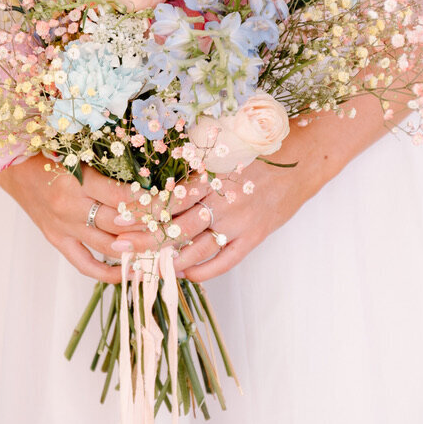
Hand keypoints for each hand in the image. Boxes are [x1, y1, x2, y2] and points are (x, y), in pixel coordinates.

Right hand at [0, 153, 211, 283]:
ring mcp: (64, 228)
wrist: (11, 163)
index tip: (178, 199)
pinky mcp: (57, 240)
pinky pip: (84, 264)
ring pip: (109, 247)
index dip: (154, 202)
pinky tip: (129, 272)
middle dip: (154, 227)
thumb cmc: (49, 147)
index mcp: (78, 181)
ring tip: (166, 250)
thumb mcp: (79, 146)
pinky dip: (107, 272)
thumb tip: (153, 164)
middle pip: (122, 225)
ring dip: (138, 251)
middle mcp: (71, 209)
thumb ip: (111, 159)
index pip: (125, 198)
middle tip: (182, 226)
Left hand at [105, 112, 343, 281]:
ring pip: (197, 248)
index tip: (120, 218)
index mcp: (213, 176)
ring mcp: (240, 222)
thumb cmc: (261, 150)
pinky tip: (187, 274)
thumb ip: (198, 165)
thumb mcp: (226, 148)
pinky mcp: (254, 237)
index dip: (144, 211)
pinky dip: (205, 270)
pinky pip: (226, 260)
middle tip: (119, 248)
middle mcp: (224, 201)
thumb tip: (165, 179)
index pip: (170, 199)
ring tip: (146, 266)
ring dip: (169, 259)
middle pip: (176, 227)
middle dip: (145, 239)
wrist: (303, 160)